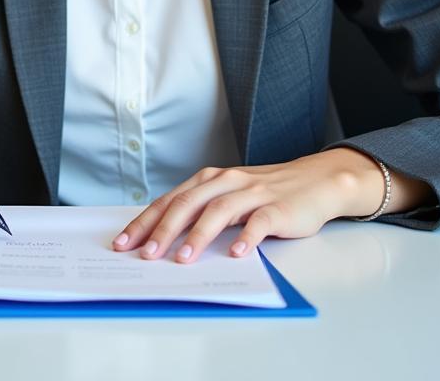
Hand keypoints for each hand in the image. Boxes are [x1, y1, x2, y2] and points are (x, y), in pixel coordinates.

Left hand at [111, 148, 388, 263]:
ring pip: (218, 211)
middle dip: (163, 230)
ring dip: (198, 235)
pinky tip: (236, 253)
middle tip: (146, 255)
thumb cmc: (265, 193)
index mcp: (209, 180)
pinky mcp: (277, 208)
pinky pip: (259, 222)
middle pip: (188, 204)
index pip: (169, 201)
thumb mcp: (228, 197)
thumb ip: (201, 211)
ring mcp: (251, 193)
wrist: (314, 181)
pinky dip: (246, 237)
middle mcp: (225, 182)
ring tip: (182, 259)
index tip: (124, 242)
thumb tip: (163, 237)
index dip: (145, 221)